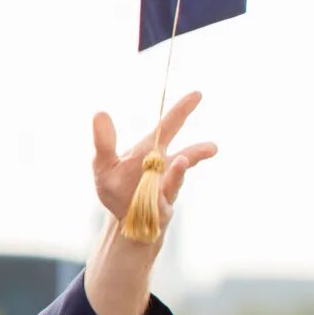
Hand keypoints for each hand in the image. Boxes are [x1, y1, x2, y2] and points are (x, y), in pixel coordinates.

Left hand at [92, 91, 216, 237]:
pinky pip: (162, 202)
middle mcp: (163, 168)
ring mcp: (166, 188)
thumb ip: (104, 141)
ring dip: (179, 172)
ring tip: (185, 161)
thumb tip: (100, 112)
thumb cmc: (117, 188)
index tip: (198, 94)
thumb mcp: (104, 164)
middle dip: (196, 149)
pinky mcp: (160, 209)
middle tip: (213, 145)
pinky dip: (161, 196)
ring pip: (176, 179)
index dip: (180, 112)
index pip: (166, 129)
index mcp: (149, 152)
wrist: (124, 220)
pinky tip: (160, 192)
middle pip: (182, 154)